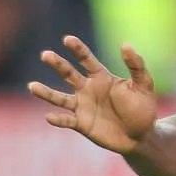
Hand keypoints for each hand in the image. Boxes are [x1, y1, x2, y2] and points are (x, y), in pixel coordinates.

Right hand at [28, 36, 158, 154]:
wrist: (141, 136)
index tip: (67, 39)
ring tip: (32, 86)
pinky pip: (67, 120)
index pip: (86, 59)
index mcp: (101, 77)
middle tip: (46, 55)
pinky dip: (58, 119)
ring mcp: (82, 106)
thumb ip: (136, 66)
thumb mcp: (144, 85)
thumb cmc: (142, 108)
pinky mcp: (81, 124)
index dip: (77, 49)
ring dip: (46, 93)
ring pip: (60, 97)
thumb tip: (125, 44)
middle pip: (68, 74)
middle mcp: (87, 89)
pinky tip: (48, 116)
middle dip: (57, 64)